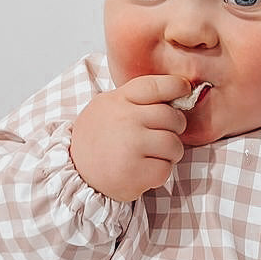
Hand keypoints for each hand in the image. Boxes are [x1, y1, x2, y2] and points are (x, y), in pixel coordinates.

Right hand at [70, 74, 189, 201]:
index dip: (175, 85)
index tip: (184, 89)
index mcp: (118, 100)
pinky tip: (145, 171)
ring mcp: (131, 145)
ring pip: (173, 145)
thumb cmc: (98, 139)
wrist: (75, 173)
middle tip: (164, 135)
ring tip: (155, 156)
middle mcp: (125, 119)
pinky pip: (166, 168)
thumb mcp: (106, 107)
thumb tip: (172, 95)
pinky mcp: (135, 172)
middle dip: (175, 128)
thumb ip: (134, 100)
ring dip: (170, 153)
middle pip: (171, 117)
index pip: (154, 86)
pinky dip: (160, 173)